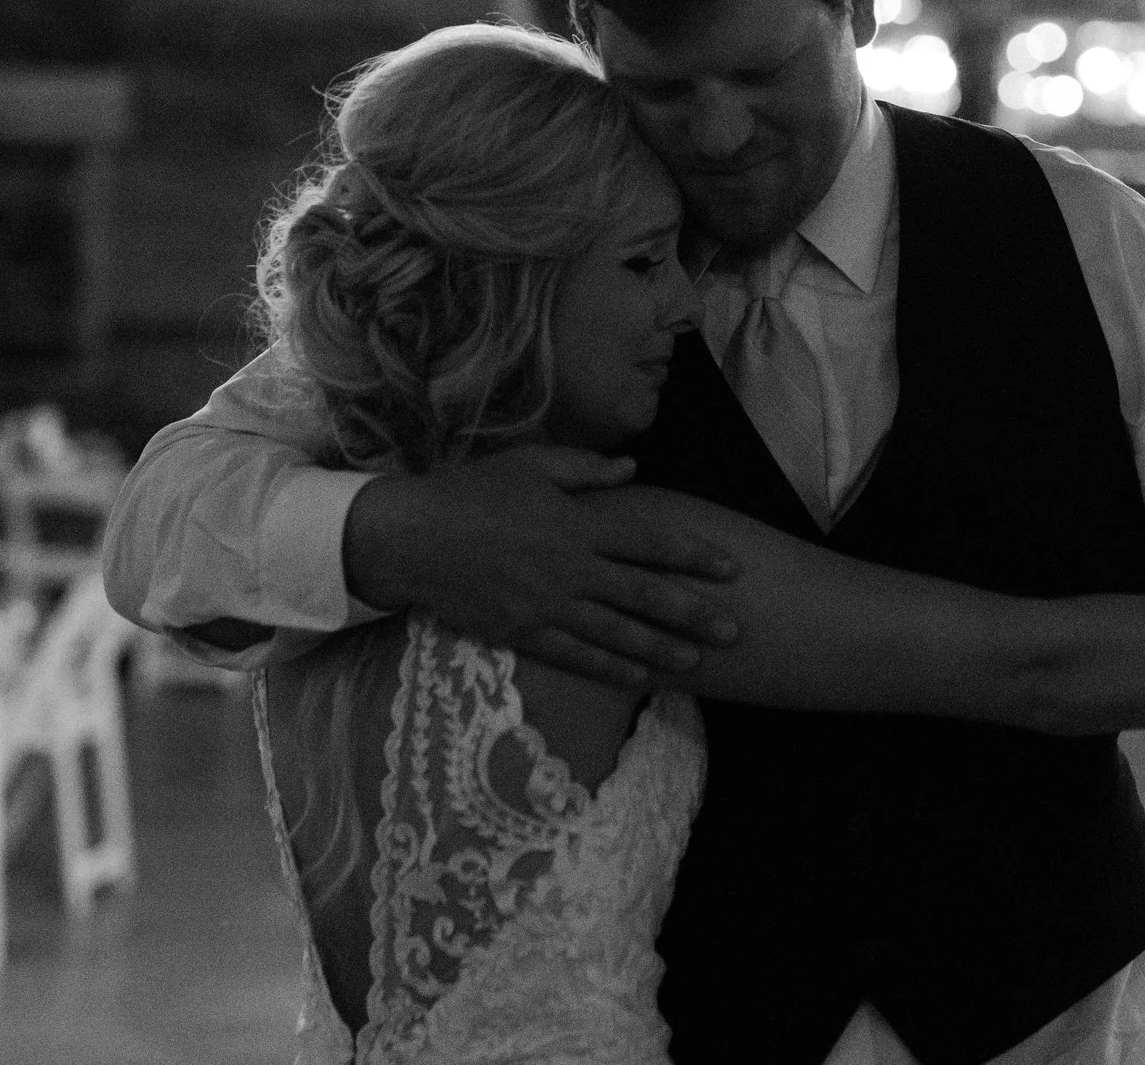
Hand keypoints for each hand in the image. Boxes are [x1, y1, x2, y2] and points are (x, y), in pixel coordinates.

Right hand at [344, 446, 742, 688]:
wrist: (411, 539)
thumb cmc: (471, 493)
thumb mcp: (530, 465)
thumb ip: (585, 470)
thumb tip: (633, 469)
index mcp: (576, 524)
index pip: (649, 541)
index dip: (693, 555)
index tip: (731, 568)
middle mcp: (569, 569)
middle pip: (644, 595)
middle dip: (693, 613)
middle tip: (733, 630)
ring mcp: (547, 606)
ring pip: (616, 633)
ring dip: (661, 649)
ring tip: (697, 662)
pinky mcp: (523, 634)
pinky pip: (577, 656)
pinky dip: (611, 668)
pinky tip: (640, 678)